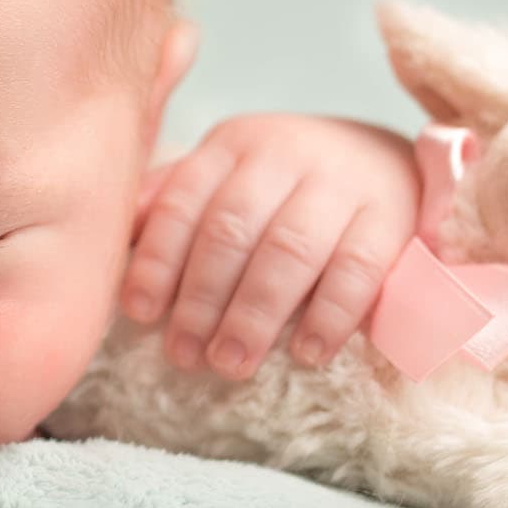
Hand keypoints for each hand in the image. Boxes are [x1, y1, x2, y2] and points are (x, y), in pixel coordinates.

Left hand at [123, 113, 419, 379]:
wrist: (390, 160)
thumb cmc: (287, 185)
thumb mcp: (229, 176)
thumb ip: (176, 201)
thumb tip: (115, 238)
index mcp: (234, 145)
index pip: (184, 200)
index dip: (158, 259)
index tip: (140, 313)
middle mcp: (285, 153)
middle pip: (232, 228)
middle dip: (203, 297)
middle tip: (185, 355)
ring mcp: (342, 182)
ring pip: (290, 248)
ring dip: (255, 312)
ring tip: (232, 362)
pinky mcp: (392, 215)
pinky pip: (358, 267)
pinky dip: (330, 314)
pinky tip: (308, 352)